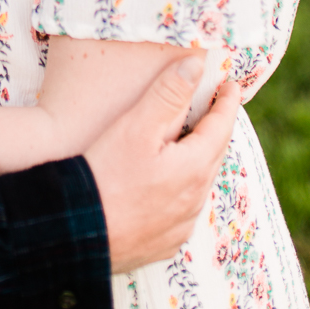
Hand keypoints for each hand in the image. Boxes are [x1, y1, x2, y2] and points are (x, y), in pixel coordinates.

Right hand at [85, 55, 238, 273]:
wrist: (78, 234)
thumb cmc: (106, 175)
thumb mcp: (136, 126)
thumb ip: (168, 93)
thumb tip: (196, 65)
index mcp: (194, 168)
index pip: (221, 127)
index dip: (227, 103)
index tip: (231, 85)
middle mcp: (194, 200)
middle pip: (213, 155)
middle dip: (216, 129)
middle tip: (214, 107)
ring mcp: (180, 225)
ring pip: (199, 184)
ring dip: (199, 160)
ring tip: (191, 142)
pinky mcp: (164, 242)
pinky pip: (183, 210)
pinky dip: (182, 189)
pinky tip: (168, 185)